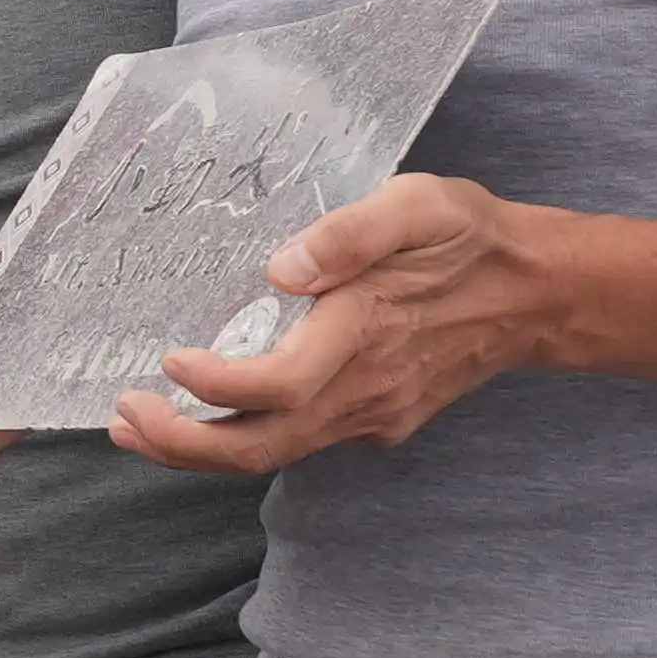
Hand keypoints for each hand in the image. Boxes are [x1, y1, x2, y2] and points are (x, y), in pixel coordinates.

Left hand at [110, 172, 552, 477]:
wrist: (534, 294)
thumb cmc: (467, 238)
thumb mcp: (418, 205)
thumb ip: (352, 232)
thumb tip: (282, 267)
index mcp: (365, 332)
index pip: (279, 387)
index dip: (217, 387)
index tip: (169, 359)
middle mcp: (364, 388)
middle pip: (261, 446)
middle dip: (183, 443)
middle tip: (122, 418)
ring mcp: (371, 413)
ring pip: (276, 452)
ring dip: (202, 448)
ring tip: (138, 424)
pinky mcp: (375, 419)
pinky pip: (300, 442)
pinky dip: (245, 437)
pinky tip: (206, 414)